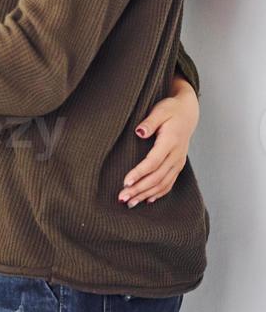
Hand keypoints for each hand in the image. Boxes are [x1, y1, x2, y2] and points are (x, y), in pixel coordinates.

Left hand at [118, 77, 198, 207]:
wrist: (188, 112)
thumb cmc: (171, 109)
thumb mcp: (160, 110)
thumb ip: (150, 122)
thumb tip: (139, 132)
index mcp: (171, 142)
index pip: (153, 162)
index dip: (139, 173)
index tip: (125, 182)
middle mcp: (176, 155)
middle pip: (157, 177)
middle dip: (139, 189)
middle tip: (122, 197)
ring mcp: (178, 162)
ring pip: (163, 184)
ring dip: (146, 194)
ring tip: (130, 203)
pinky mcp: (178, 165)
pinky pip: (169, 183)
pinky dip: (158, 193)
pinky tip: (147, 199)